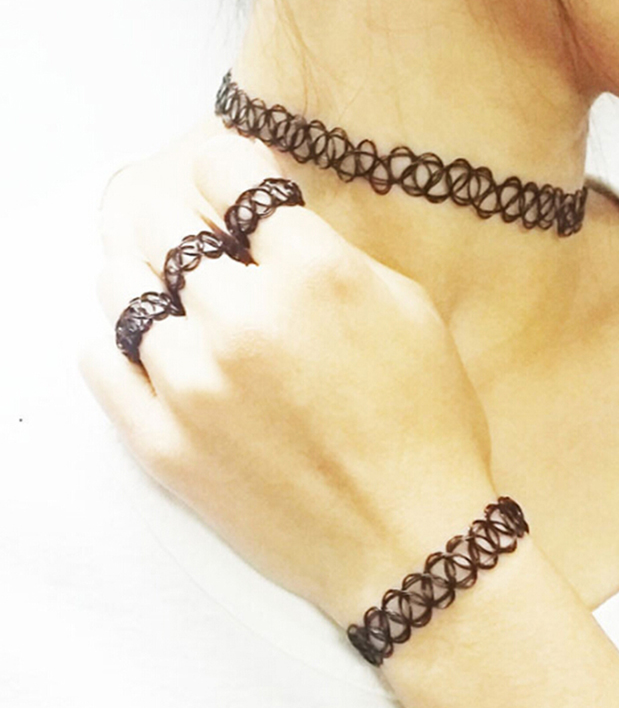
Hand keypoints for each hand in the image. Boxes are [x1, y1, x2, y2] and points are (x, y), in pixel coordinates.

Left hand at [79, 123, 496, 628]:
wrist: (410, 539)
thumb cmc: (428, 426)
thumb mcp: (410, 312)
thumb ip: (333, 254)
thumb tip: (271, 224)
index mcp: (313, 274)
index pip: (228, 170)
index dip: (227, 168)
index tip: (230, 182)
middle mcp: (243, 319)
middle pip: (163, 221)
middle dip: (181, 215)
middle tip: (200, 234)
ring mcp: (192, 385)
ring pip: (120, 287)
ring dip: (144, 274)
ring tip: (174, 291)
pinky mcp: (164, 445)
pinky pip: (102, 363)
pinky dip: (119, 341)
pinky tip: (152, 345)